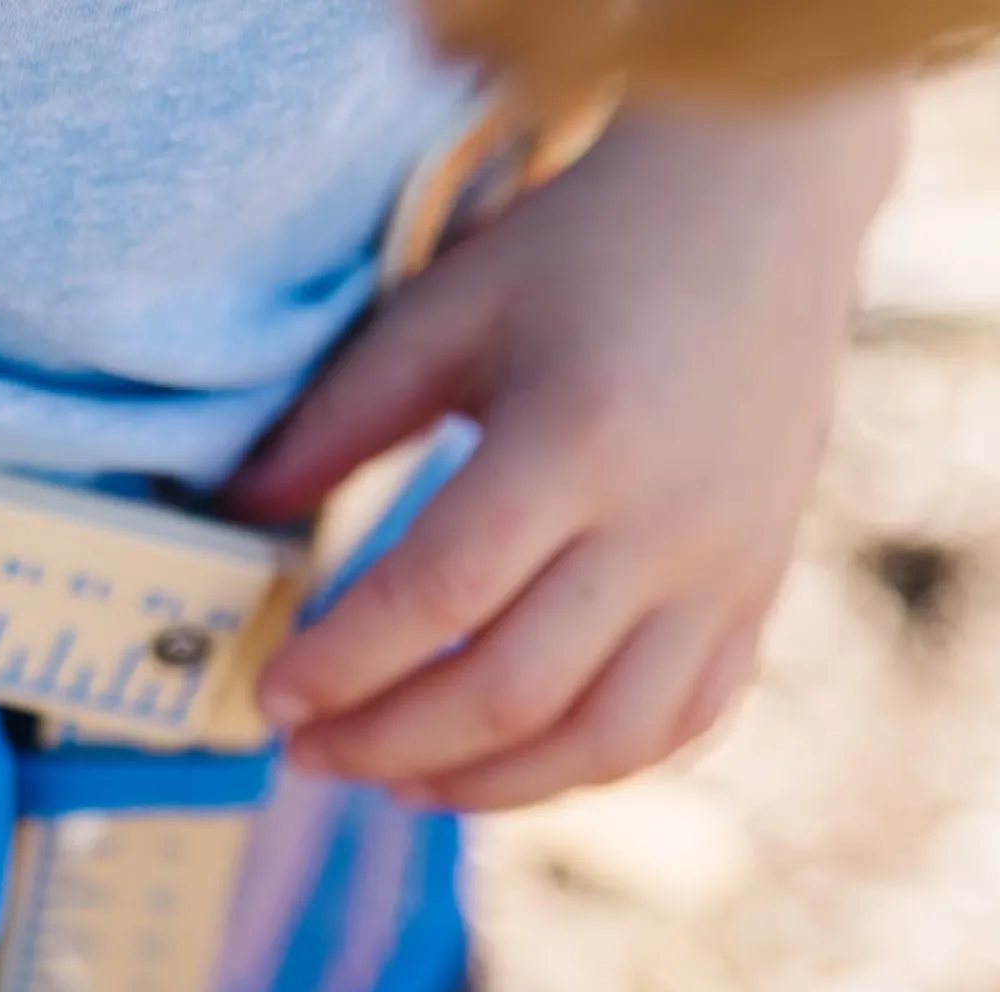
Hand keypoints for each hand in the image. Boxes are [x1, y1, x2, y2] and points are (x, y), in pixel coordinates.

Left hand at [227, 89, 904, 811]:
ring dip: (484, 786)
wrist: (766, 197)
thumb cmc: (584, 247)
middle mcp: (668, 521)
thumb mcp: (447, 308)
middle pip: (511, 690)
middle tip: (307, 754)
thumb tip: (234, 517)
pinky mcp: (759, 593)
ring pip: (600, 740)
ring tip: (393, 780)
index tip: (271, 700)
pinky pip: (675, 727)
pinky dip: (582, 767)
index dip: (343, 663)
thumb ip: (338, 420)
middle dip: (388, 741)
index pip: (438, 595)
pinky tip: (502, 764)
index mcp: (578, 438)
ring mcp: (729, 569)